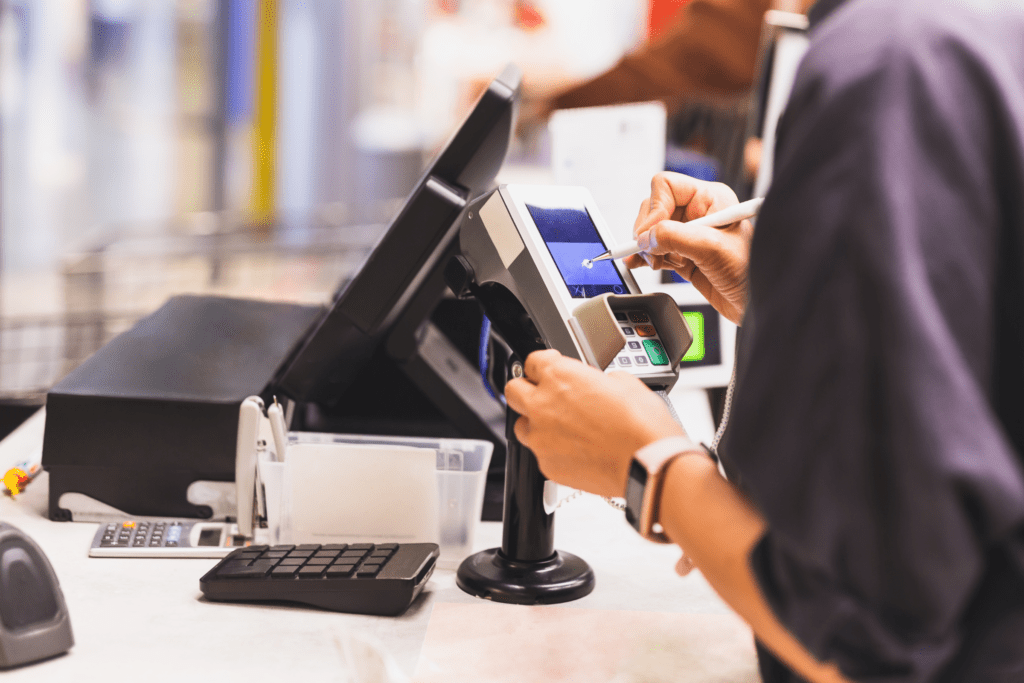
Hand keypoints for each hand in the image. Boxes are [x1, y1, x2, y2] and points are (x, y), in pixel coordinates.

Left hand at [504, 350, 684, 498]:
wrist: (646, 463)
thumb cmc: (640, 425)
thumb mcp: (625, 382)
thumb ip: (599, 379)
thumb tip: (599, 385)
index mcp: (560, 376)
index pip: (532, 361)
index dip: (543, 363)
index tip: (549, 367)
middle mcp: (543, 405)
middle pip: (513, 390)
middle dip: (526, 389)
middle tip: (543, 394)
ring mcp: (541, 438)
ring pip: (521, 425)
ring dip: (535, 422)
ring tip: (559, 427)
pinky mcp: (546, 465)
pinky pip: (539, 453)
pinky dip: (551, 450)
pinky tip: (574, 450)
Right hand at [624, 172, 753, 324]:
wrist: (754, 304)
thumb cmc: (750, 272)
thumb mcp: (712, 249)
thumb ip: (675, 237)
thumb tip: (645, 238)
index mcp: (710, 198)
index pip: (666, 187)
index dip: (654, 209)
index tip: (650, 234)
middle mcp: (697, 212)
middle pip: (653, 209)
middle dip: (648, 232)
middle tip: (654, 252)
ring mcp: (688, 235)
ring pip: (650, 231)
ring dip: (648, 248)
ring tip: (658, 262)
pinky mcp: (682, 255)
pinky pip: (654, 249)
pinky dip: (645, 257)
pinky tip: (642, 263)